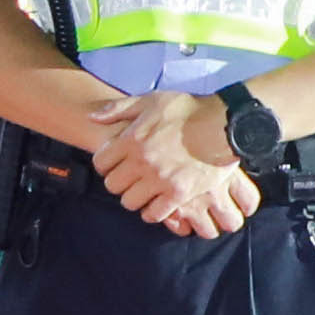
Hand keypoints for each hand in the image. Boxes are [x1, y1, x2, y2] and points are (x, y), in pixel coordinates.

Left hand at [102, 86, 262, 237]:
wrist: (223, 125)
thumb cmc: (188, 111)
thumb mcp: (151, 101)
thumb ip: (118, 109)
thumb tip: (92, 117)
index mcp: (132, 139)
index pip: (101, 163)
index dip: (105, 164)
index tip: (115, 163)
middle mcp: (142, 162)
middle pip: (112, 185)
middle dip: (118, 182)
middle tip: (129, 178)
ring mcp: (160, 180)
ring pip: (130, 202)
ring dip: (135, 198)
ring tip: (144, 191)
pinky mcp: (179, 194)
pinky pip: (154, 213)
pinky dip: (153, 211)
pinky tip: (158, 203)